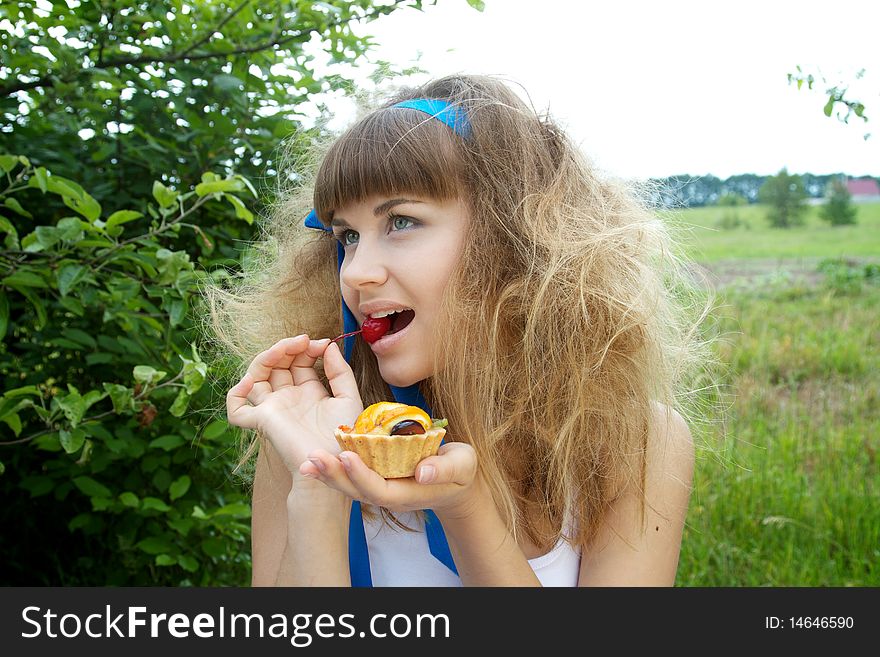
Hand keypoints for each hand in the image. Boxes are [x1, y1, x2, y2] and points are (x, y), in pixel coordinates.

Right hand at [226, 334, 363, 472]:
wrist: (337, 465)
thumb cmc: (345, 438)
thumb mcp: (348, 398)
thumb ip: (340, 371)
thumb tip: (328, 345)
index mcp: (309, 392)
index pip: (299, 361)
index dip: (307, 348)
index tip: (323, 343)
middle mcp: (289, 398)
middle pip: (277, 364)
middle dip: (288, 347)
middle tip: (303, 341)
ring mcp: (274, 409)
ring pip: (256, 375)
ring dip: (267, 356)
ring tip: (285, 348)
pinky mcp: (263, 421)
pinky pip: (236, 410)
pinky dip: (235, 393)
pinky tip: (251, 380)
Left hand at [299, 442, 479, 514]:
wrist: (456, 482)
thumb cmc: (461, 471)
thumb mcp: (461, 466)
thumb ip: (445, 469)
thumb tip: (424, 472)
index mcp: (406, 494)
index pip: (379, 489)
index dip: (362, 475)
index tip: (347, 456)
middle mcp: (388, 495)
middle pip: (356, 489)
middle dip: (334, 474)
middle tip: (311, 458)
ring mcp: (379, 487)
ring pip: (348, 483)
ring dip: (326, 472)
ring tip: (306, 461)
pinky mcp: (374, 477)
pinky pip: (350, 474)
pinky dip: (332, 466)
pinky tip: (314, 458)